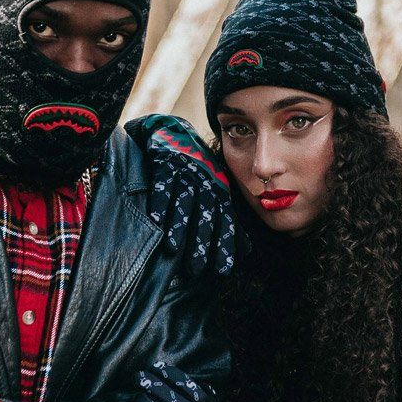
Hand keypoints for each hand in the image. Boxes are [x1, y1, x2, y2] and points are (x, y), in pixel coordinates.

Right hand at [124, 114, 236, 277]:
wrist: (174, 131)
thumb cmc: (197, 169)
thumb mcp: (216, 190)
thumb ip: (227, 219)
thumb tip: (247, 250)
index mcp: (219, 189)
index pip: (223, 219)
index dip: (223, 243)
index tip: (223, 270)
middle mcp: (204, 181)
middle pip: (203, 214)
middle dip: (201, 240)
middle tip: (197, 267)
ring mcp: (184, 172)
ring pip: (183, 201)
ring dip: (179, 225)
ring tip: (174, 248)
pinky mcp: (164, 163)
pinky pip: (162, 184)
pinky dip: (158, 201)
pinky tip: (155, 220)